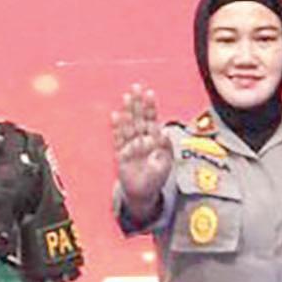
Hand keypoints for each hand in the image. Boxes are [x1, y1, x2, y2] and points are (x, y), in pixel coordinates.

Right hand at [111, 84, 174, 211]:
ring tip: (127, 98)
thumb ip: (164, 146)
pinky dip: (117, 129)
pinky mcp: (122, 155)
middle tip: (136, 88)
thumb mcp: (165, 162)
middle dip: (137, 103)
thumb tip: (163, 130)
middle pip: (139, 118)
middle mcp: (141, 139)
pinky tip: (116, 116)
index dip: (150, 106)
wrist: (144, 193)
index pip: (151, 119)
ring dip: (128, 112)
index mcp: (153, 139)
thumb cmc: (155, 177)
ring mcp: (131, 146)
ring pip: (129, 126)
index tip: (149, 93)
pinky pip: (119, 140)